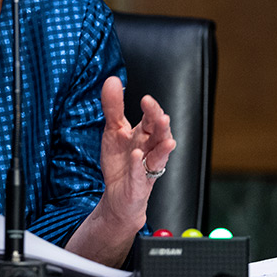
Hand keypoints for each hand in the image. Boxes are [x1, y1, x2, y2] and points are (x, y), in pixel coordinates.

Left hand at [99, 75, 176, 229]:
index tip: (145, 99)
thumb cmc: (120, 162)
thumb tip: (112, 80)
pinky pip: (139, 173)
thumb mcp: (112, 131)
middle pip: (159, 134)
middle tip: (159, 114)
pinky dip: (137, 164)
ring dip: (162, 144)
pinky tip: (136, 155)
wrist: (118, 196)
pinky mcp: (139, 184)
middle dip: (160, 124)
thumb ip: (113, 107)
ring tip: (165, 134)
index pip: (151, 119)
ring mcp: (146, 167)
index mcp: (144, 135)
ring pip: (159, 154)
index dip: (151, 110)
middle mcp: (149, 149)